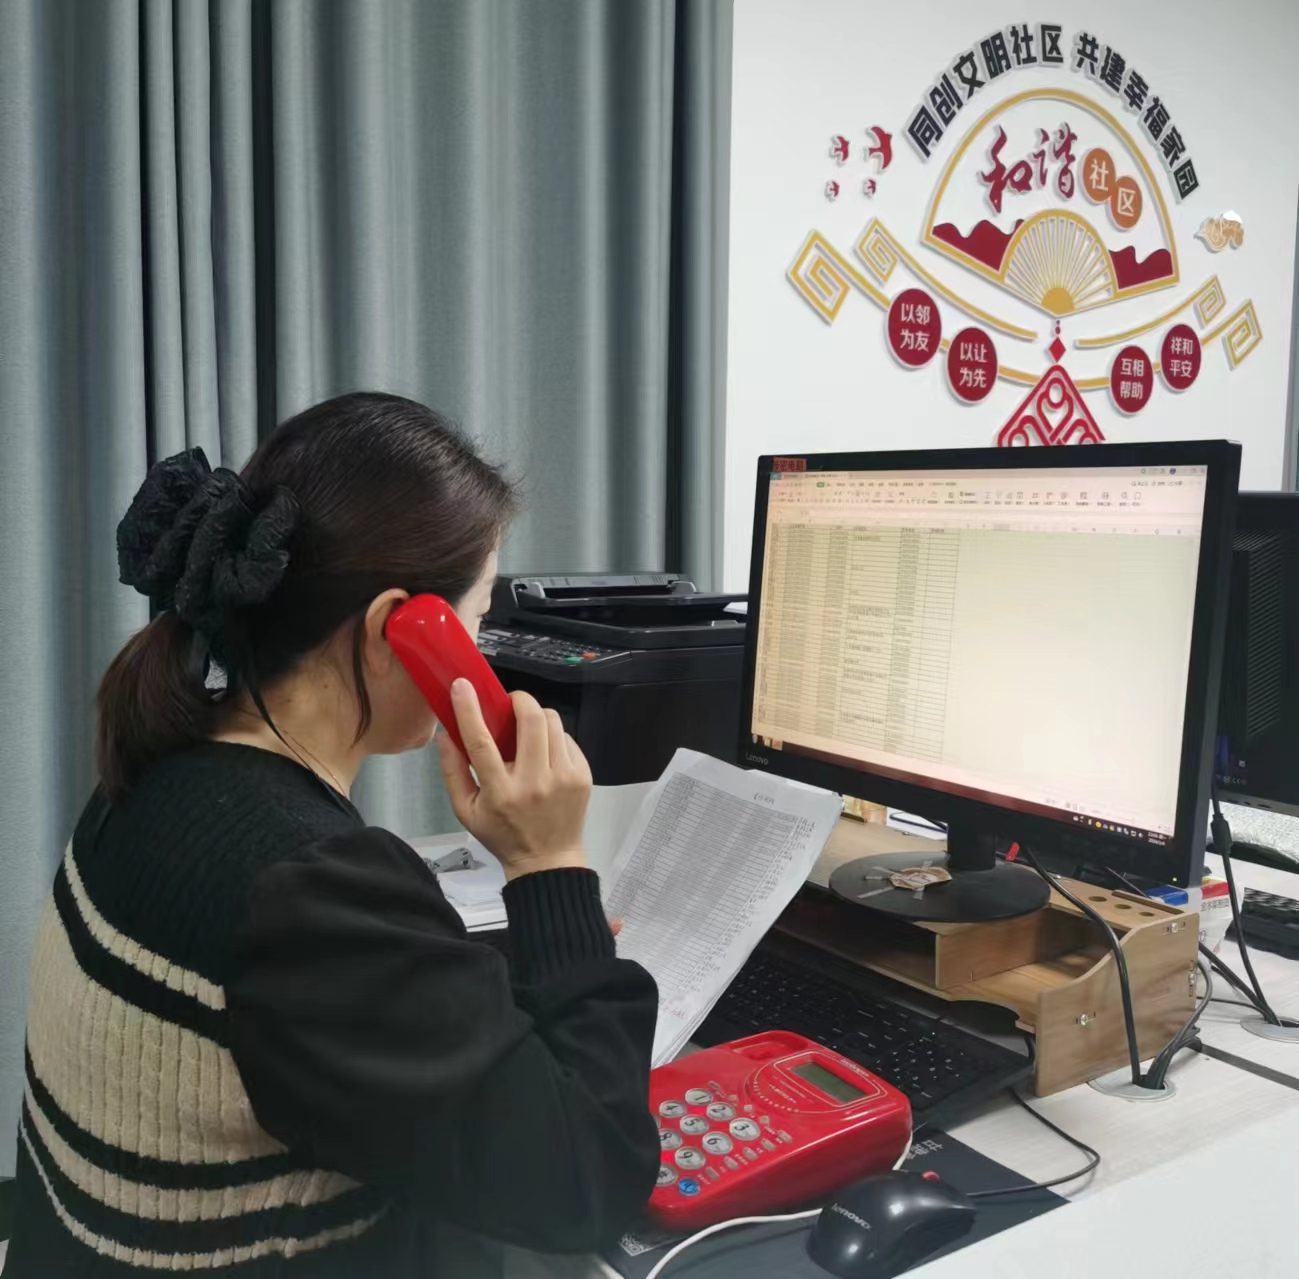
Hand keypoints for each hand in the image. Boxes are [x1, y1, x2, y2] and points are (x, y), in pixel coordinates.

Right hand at [436, 681, 591, 881]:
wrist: (547, 860)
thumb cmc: (503, 834)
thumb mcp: (466, 811)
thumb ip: (453, 771)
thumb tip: (446, 734)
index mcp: (500, 793)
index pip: (482, 743)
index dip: (469, 711)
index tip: (462, 687)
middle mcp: (534, 784)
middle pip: (530, 721)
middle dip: (519, 700)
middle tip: (511, 703)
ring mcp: (563, 779)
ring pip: (553, 722)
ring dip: (537, 716)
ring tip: (527, 731)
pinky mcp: (582, 776)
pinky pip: (567, 738)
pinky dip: (553, 737)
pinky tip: (545, 753)